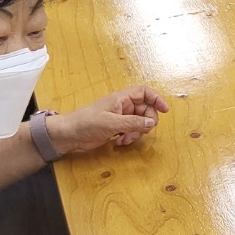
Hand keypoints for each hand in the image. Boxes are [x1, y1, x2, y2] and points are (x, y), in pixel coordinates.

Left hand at [46, 86, 169, 153]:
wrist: (69, 135)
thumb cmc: (87, 123)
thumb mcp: (112, 123)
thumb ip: (133, 122)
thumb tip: (152, 122)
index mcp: (122, 98)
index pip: (144, 92)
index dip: (156, 99)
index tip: (165, 110)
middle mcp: (123, 106)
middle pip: (146, 110)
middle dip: (146, 122)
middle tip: (142, 131)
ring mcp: (120, 117)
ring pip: (139, 123)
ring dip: (137, 133)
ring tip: (125, 139)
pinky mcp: (116, 128)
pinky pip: (131, 131)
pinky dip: (130, 137)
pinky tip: (119, 142)